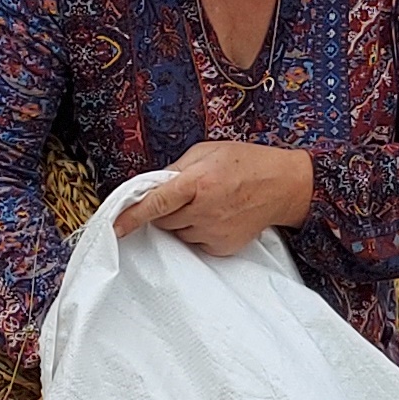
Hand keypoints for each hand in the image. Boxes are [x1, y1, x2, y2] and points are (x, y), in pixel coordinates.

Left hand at [114, 138, 314, 254]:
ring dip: (182, 220)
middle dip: (166, 209)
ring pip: (178, 233)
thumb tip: (154, 185)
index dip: (132, 215)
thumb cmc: (248, 163)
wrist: (284, 186)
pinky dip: (198, 231)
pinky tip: (217, 216)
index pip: (156, 202)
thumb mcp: (208, 152)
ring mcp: (214, 232)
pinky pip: (195, 243)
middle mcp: (205, 210)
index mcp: (198, 182)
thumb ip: (177, 169)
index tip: (114, 226)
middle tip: (187, 194)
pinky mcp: (222, 247)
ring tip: (207, 203)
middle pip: (164, 220)